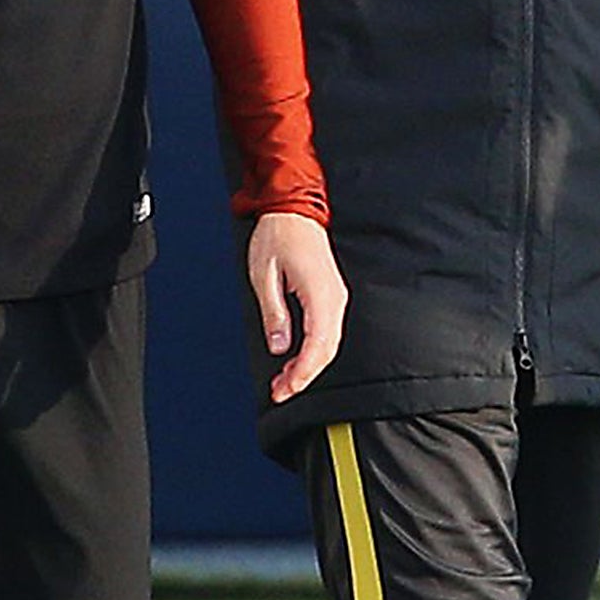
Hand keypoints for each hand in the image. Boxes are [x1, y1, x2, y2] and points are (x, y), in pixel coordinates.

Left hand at [247, 211, 346, 402]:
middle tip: (280, 391)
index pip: (317, 345)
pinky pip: (327, 331)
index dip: (302, 373)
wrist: (294, 208)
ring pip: (329, 343)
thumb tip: (279, 346)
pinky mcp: (331, 294)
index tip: (285, 389)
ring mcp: (335, 295)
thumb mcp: (263, 275)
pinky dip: (313, 350)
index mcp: (319, 292)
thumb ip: (273, 313)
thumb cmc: (278, 235)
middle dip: (304, 376)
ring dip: (309, 365)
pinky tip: (296, 357)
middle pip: (327, 350)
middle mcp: (334, 297)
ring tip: (284, 379)